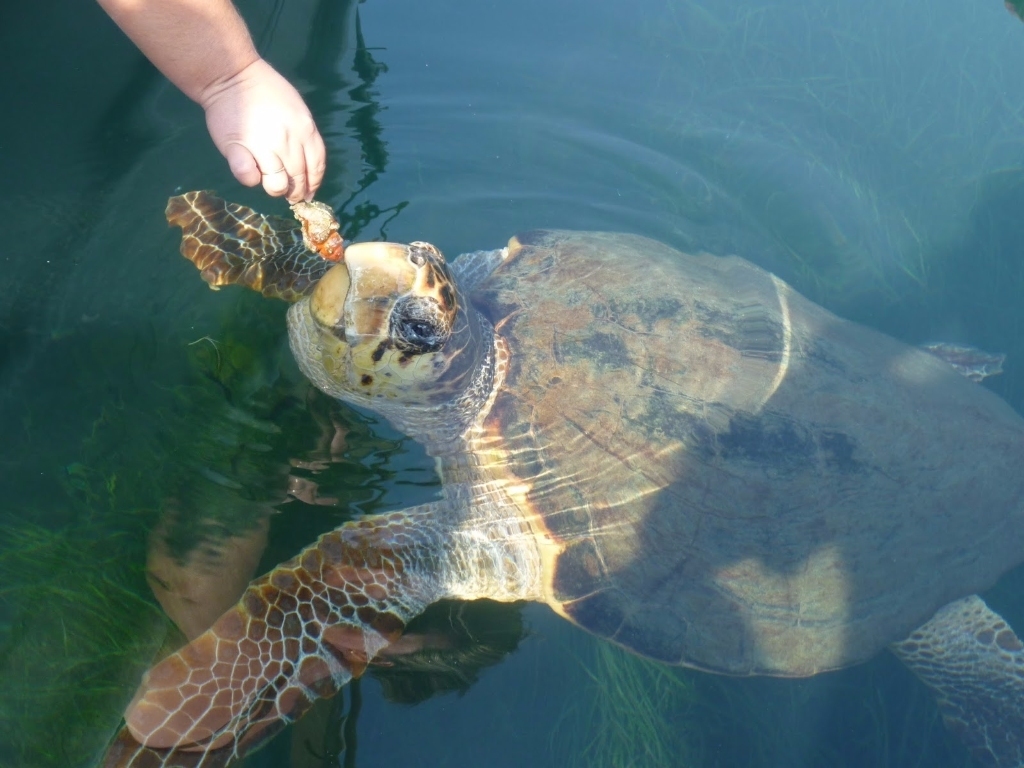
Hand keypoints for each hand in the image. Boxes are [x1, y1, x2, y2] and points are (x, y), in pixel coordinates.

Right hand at [201, 58, 325, 202]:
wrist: (231, 76)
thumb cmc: (266, 91)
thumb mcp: (297, 109)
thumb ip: (304, 135)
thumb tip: (308, 166)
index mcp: (305, 130)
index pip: (317, 166)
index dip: (314, 184)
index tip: (309, 193)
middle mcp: (288, 141)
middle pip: (298, 179)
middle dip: (296, 192)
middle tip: (290, 196)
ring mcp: (263, 146)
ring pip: (276, 184)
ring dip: (276, 189)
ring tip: (272, 185)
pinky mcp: (237, 150)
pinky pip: (249, 177)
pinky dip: (252, 179)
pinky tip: (252, 172)